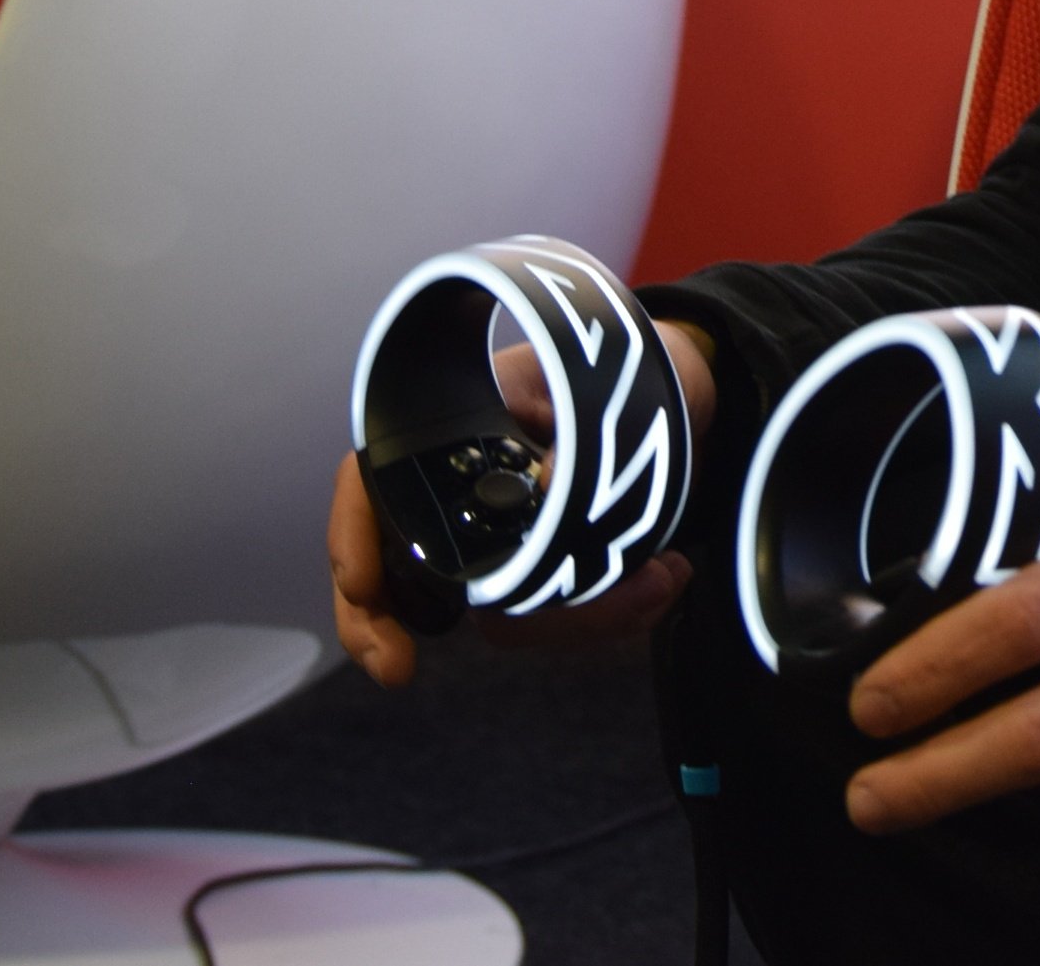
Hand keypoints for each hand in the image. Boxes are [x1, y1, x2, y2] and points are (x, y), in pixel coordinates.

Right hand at [328, 316, 721, 684]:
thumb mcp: (594, 385)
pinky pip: (555, 618)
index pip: (371, 487)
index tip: (361, 591)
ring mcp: (507, 539)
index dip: (350, 540)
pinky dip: (608, 613)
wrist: (688, 391)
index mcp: (453, 431)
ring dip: (572, 618)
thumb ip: (567, 440)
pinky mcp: (555, 571)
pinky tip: (666, 577)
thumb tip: (546, 489)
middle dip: (392, 627)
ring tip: (660, 576)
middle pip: (406, 575)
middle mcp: (465, 493)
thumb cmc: (623, 367)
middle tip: (395, 671)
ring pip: (495, 613)